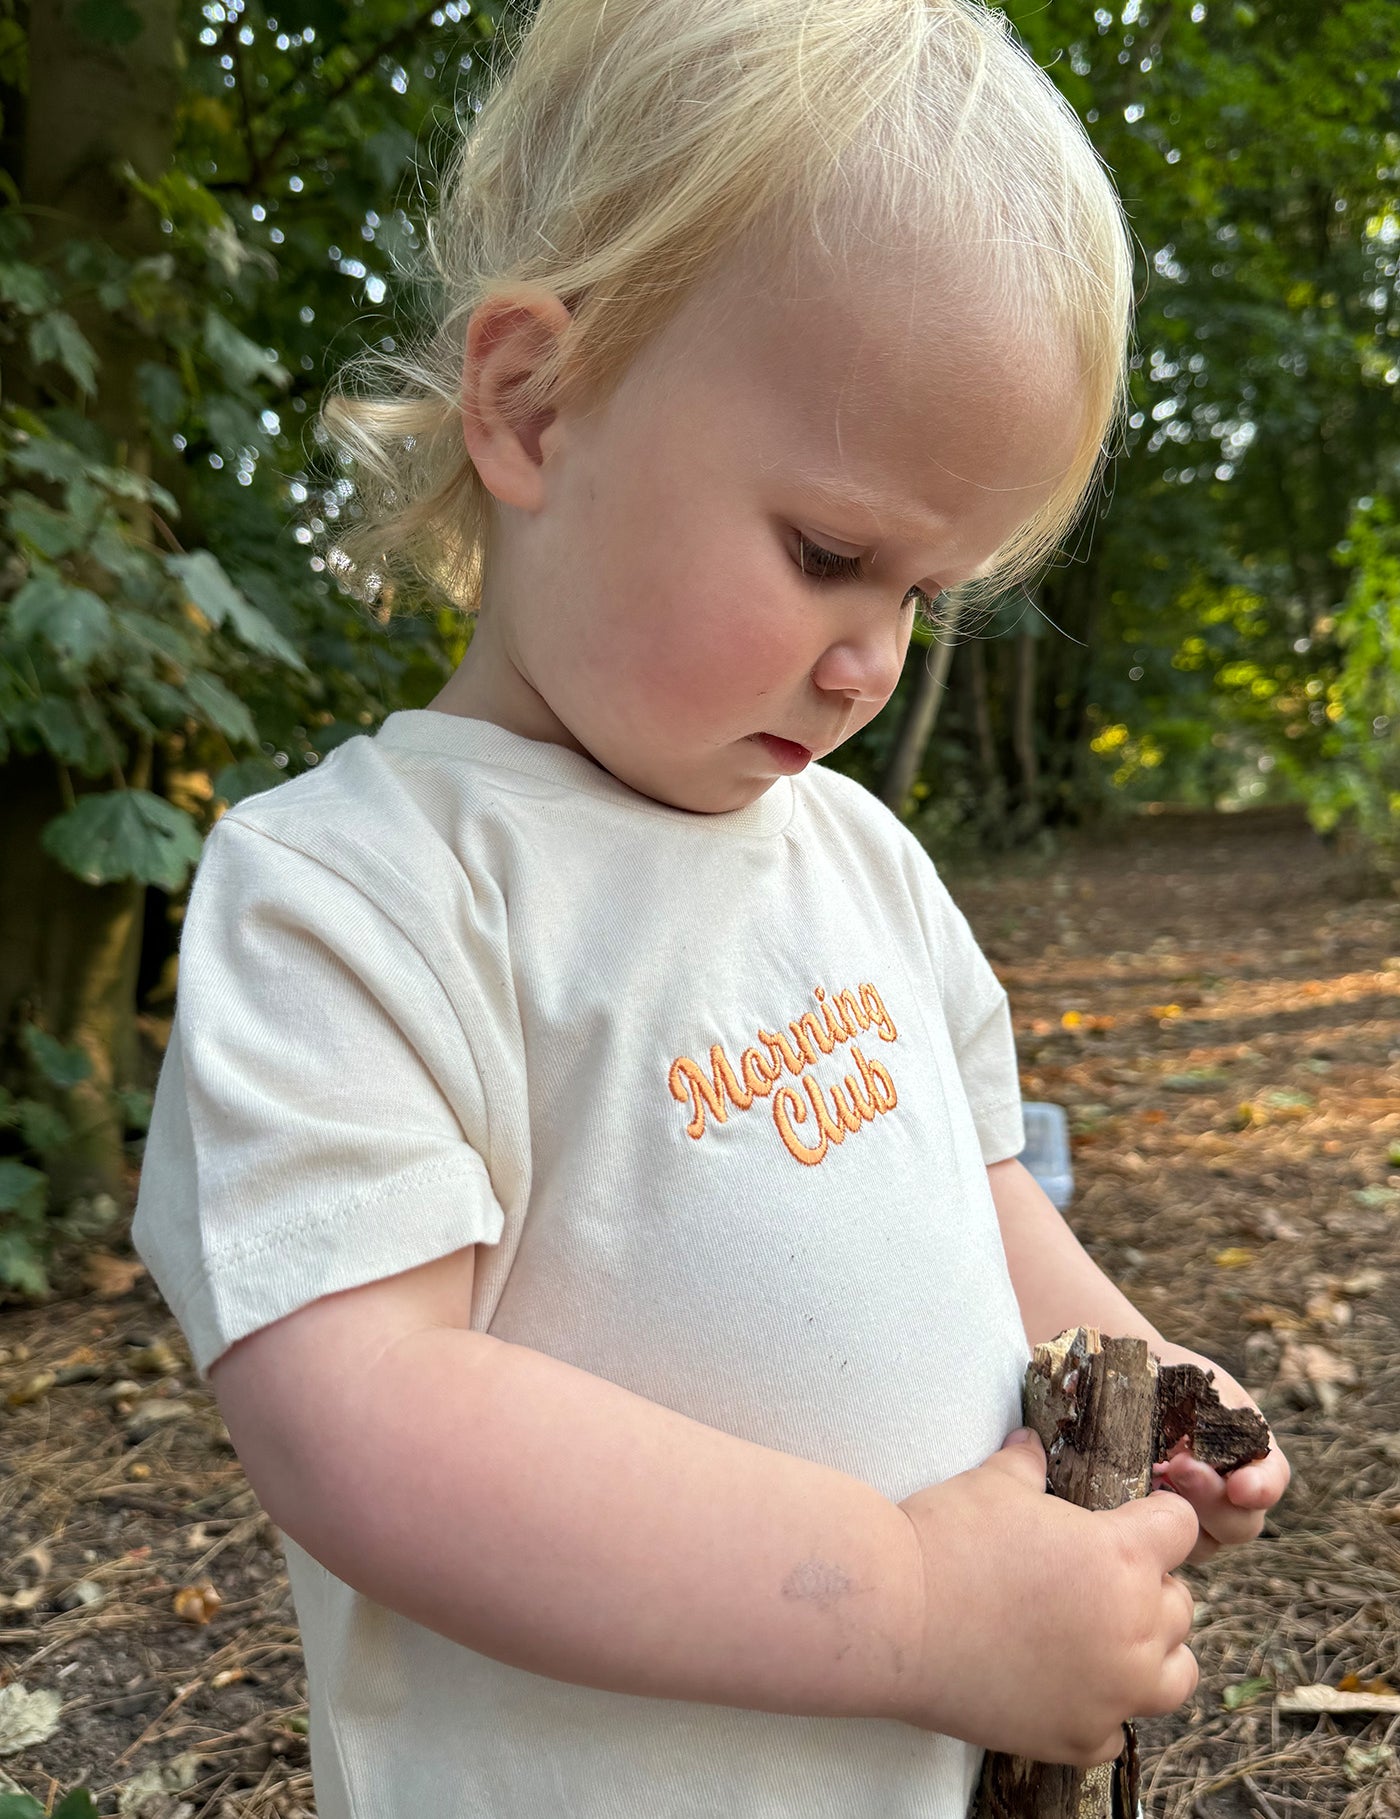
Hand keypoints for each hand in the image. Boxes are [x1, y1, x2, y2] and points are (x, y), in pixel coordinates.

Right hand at [895, 1427, 1200, 1765]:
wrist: (893, 1616)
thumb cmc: (946, 1538)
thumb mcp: (993, 1483)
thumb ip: (1027, 1463)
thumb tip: (1030, 1441)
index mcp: (1124, 1556)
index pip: (1182, 1527)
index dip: (1157, 1517)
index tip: (1136, 1519)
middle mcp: (1134, 1629)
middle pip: (1181, 1605)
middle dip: (1149, 1587)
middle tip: (1100, 1579)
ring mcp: (1110, 1692)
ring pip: (1174, 1676)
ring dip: (1150, 1655)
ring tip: (1107, 1639)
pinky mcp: (1077, 1738)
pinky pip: (1118, 1732)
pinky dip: (1100, 1711)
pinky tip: (1065, 1687)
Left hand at [1150, 1355, 1290, 1562]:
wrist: (1125, 1382)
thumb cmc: (1164, 1376)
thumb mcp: (1190, 1376)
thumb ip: (1207, 1402)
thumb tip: (1182, 1423)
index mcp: (1248, 1455)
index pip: (1269, 1480)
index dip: (1261, 1487)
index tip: (1241, 1486)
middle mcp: (1228, 1496)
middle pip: (1240, 1523)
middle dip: (1213, 1500)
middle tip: (1181, 1468)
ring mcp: (1193, 1519)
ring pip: (1202, 1543)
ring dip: (1182, 1518)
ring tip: (1154, 1482)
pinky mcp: (1156, 1531)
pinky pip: (1163, 1549)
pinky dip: (1150, 1530)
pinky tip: (1132, 1505)